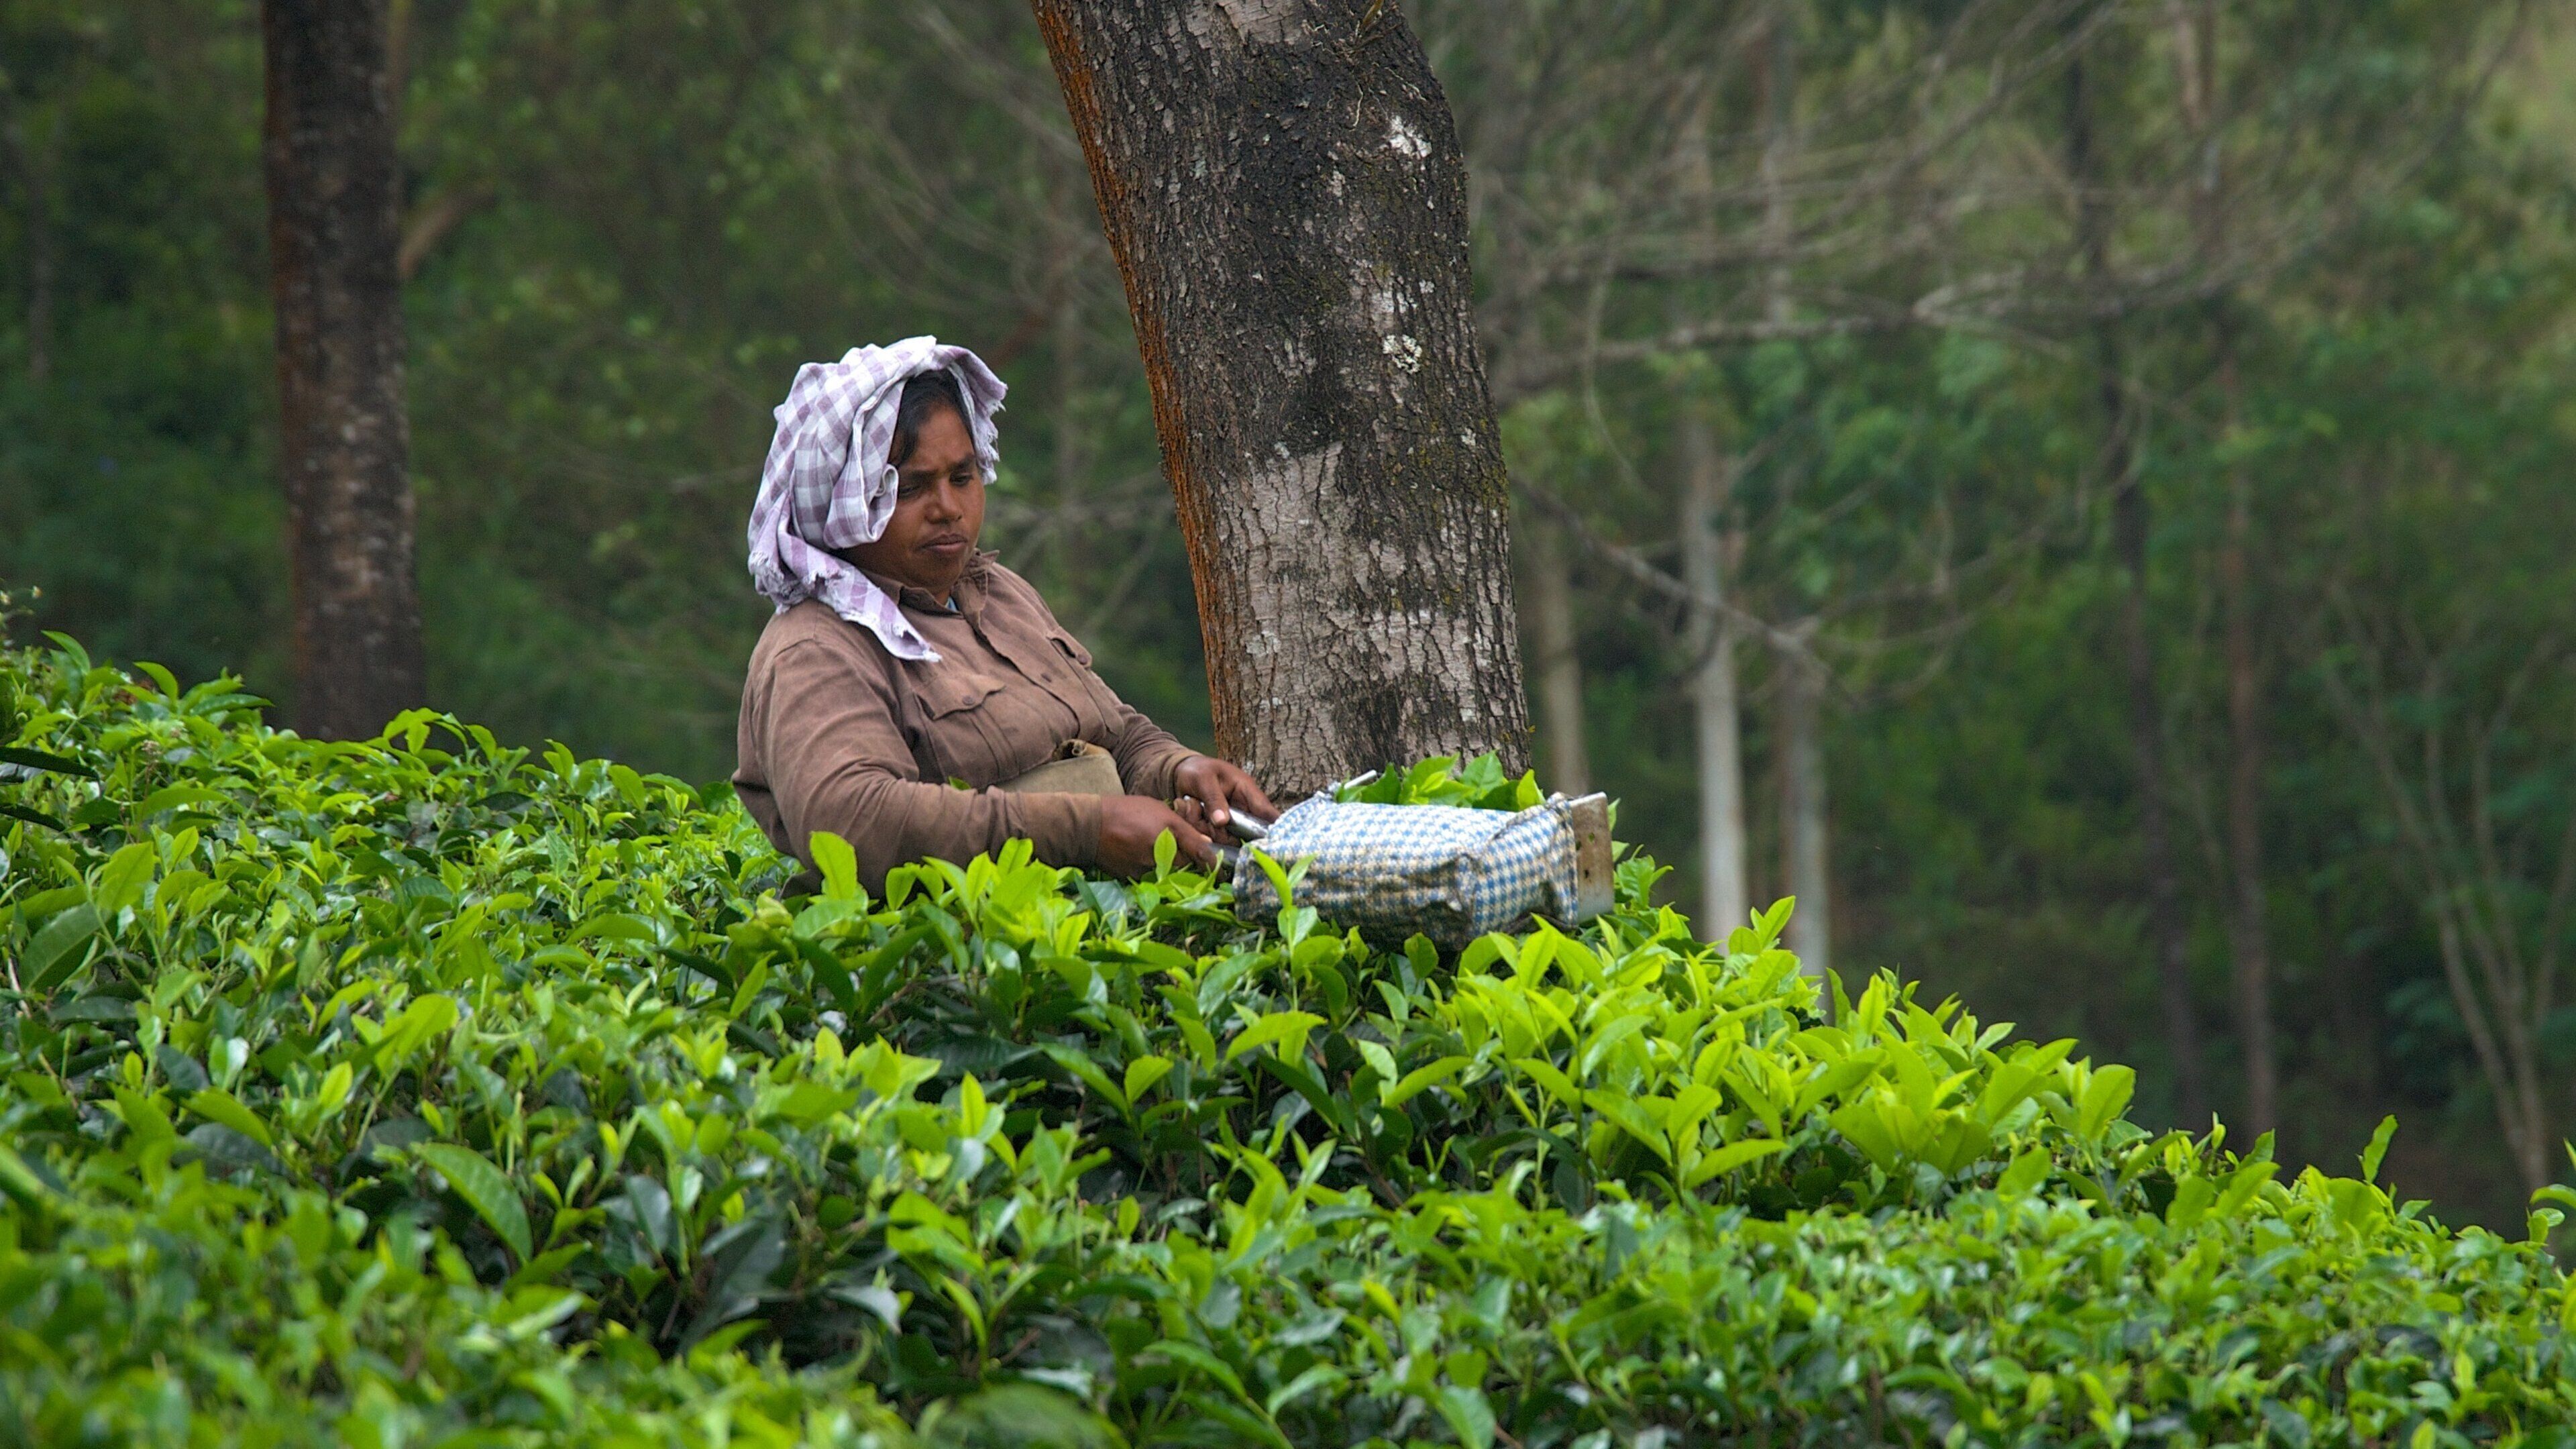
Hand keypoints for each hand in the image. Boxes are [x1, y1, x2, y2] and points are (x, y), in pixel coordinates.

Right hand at [1096, 794, 1216, 875]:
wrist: (1089, 827)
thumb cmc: (1126, 811)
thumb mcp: (1159, 810)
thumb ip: (1184, 828)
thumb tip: (1206, 844)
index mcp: (1170, 833)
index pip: (1201, 854)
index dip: (1212, 862)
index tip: (1220, 868)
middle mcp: (1161, 854)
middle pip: (1186, 866)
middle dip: (1189, 862)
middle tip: (1187, 854)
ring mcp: (1148, 869)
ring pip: (1169, 872)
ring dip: (1171, 867)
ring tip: (1159, 853)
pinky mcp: (1135, 878)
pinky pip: (1152, 876)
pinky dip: (1153, 869)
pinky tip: (1143, 856)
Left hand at [1170, 755, 1278, 838]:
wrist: (1180, 773)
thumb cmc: (1197, 770)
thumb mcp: (1204, 779)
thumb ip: (1213, 799)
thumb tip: (1222, 821)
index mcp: (1246, 791)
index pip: (1266, 811)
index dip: (1274, 827)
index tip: (1273, 841)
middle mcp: (1241, 809)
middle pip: (1245, 833)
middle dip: (1223, 831)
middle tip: (1207, 818)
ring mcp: (1229, 820)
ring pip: (1224, 838)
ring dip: (1206, 827)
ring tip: (1194, 805)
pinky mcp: (1216, 828)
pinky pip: (1209, 837)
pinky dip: (1198, 827)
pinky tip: (1191, 811)